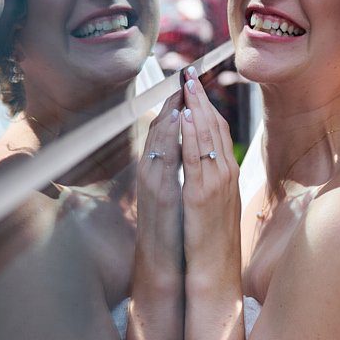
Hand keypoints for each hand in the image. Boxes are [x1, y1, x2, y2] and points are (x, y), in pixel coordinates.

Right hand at [135, 89, 183, 284]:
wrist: (164, 265)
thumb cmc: (172, 232)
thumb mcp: (176, 195)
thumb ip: (178, 172)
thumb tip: (187, 152)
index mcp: (158, 171)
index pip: (166, 130)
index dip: (176, 105)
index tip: (186, 82)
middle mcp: (152, 172)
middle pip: (161, 128)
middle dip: (174, 100)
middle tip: (186, 73)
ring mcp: (154, 182)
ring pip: (160, 138)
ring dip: (171, 111)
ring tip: (182, 87)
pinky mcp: (159, 193)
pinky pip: (165, 158)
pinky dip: (170, 136)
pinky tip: (179, 119)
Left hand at [180, 68, 240, 278]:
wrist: (217, 271)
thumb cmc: (212, 242)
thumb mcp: (214, 205)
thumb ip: (210, 182)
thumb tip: (203, 165)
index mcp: (228, 174)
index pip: (219, 130)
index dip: (207, 105)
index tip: (196, 84)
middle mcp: (226, 174)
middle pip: (216, 127)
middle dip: (202, 98)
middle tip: (190, 72)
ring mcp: (217, 183)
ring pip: (209, 137)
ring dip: (198, 107)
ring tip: (188, 83)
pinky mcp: (202, 194)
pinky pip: (198, 158)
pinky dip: (193, 135)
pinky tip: (187, 116)